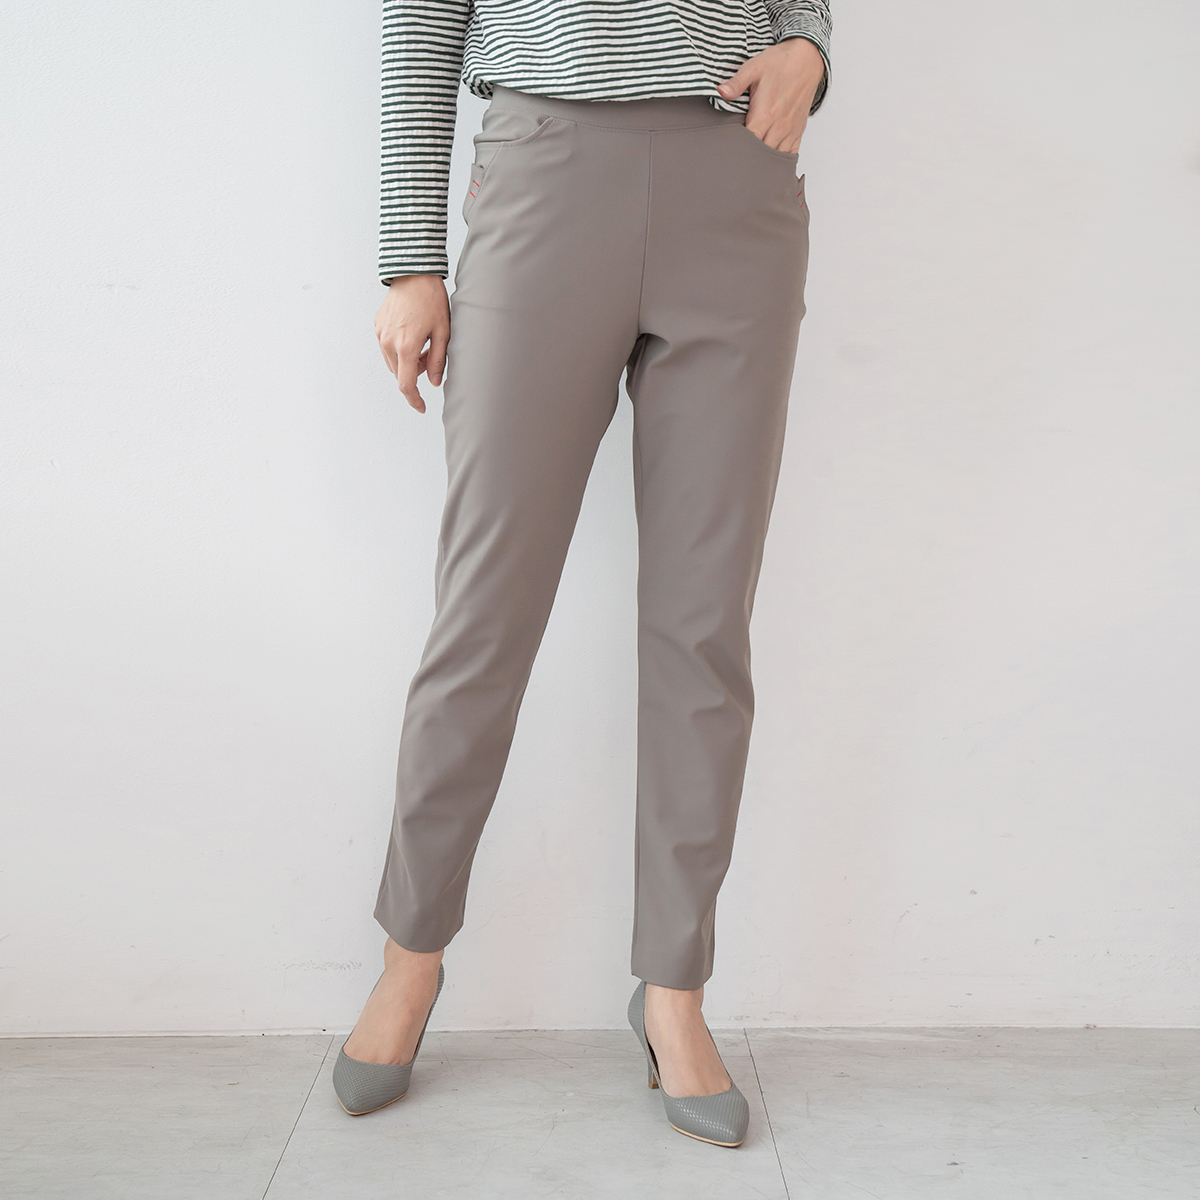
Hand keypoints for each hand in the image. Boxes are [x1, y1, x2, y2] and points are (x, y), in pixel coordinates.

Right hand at [374, 274, 450, 412]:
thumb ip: (438, 360)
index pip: (406, 385)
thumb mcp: (443, 332)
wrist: (413, 273)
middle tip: (430, 356)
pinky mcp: (377, 326)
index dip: (414, 400)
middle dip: (415, 373)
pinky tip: (412, 334)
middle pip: (400, 373)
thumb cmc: (431, 299)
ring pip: (392, 362)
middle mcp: (389, 343)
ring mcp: (380, 334)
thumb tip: (433, 382)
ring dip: (407, 362)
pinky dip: (399, 349)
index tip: (421, 407)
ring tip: (422, 343)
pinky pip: (387, 348)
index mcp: (406, 347)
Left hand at [716, 37, 825, 154]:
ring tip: (750, 162)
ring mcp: (790, 130)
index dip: (737, 150)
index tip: (728, 151)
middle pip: (761, 155)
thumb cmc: (779, 63)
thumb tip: (720, 92)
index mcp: (765, 114)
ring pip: (775, 158)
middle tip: (735, 159)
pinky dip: (779, 160)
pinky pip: (790, 154)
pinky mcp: (798, 131)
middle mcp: (779, 126)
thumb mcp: (753, 68)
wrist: (806, 58)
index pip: (748, 144)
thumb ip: (736, 83)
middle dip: (748, 158)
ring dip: (763, 161)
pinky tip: (770, 161)